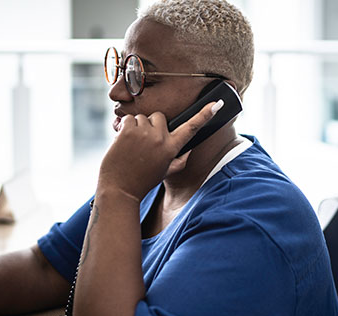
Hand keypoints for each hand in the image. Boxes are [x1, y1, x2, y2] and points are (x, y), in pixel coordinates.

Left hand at [97, 100, 222, 200]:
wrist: (120, 189)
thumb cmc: (142, 181)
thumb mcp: (165, 172)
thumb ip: (180, 160)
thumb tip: (189, 149)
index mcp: (172, 148)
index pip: (191, 128)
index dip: (205, 115)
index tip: (216, 104)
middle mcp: (160, 139)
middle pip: (160, 117)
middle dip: (152, 125)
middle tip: (144, 142)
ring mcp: (144, 133)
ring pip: (142, 117)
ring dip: (136, 127)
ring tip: (131, 145)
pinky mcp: (128, 130)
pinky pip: (128, 118)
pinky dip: (123, 127)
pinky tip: (122, 142)